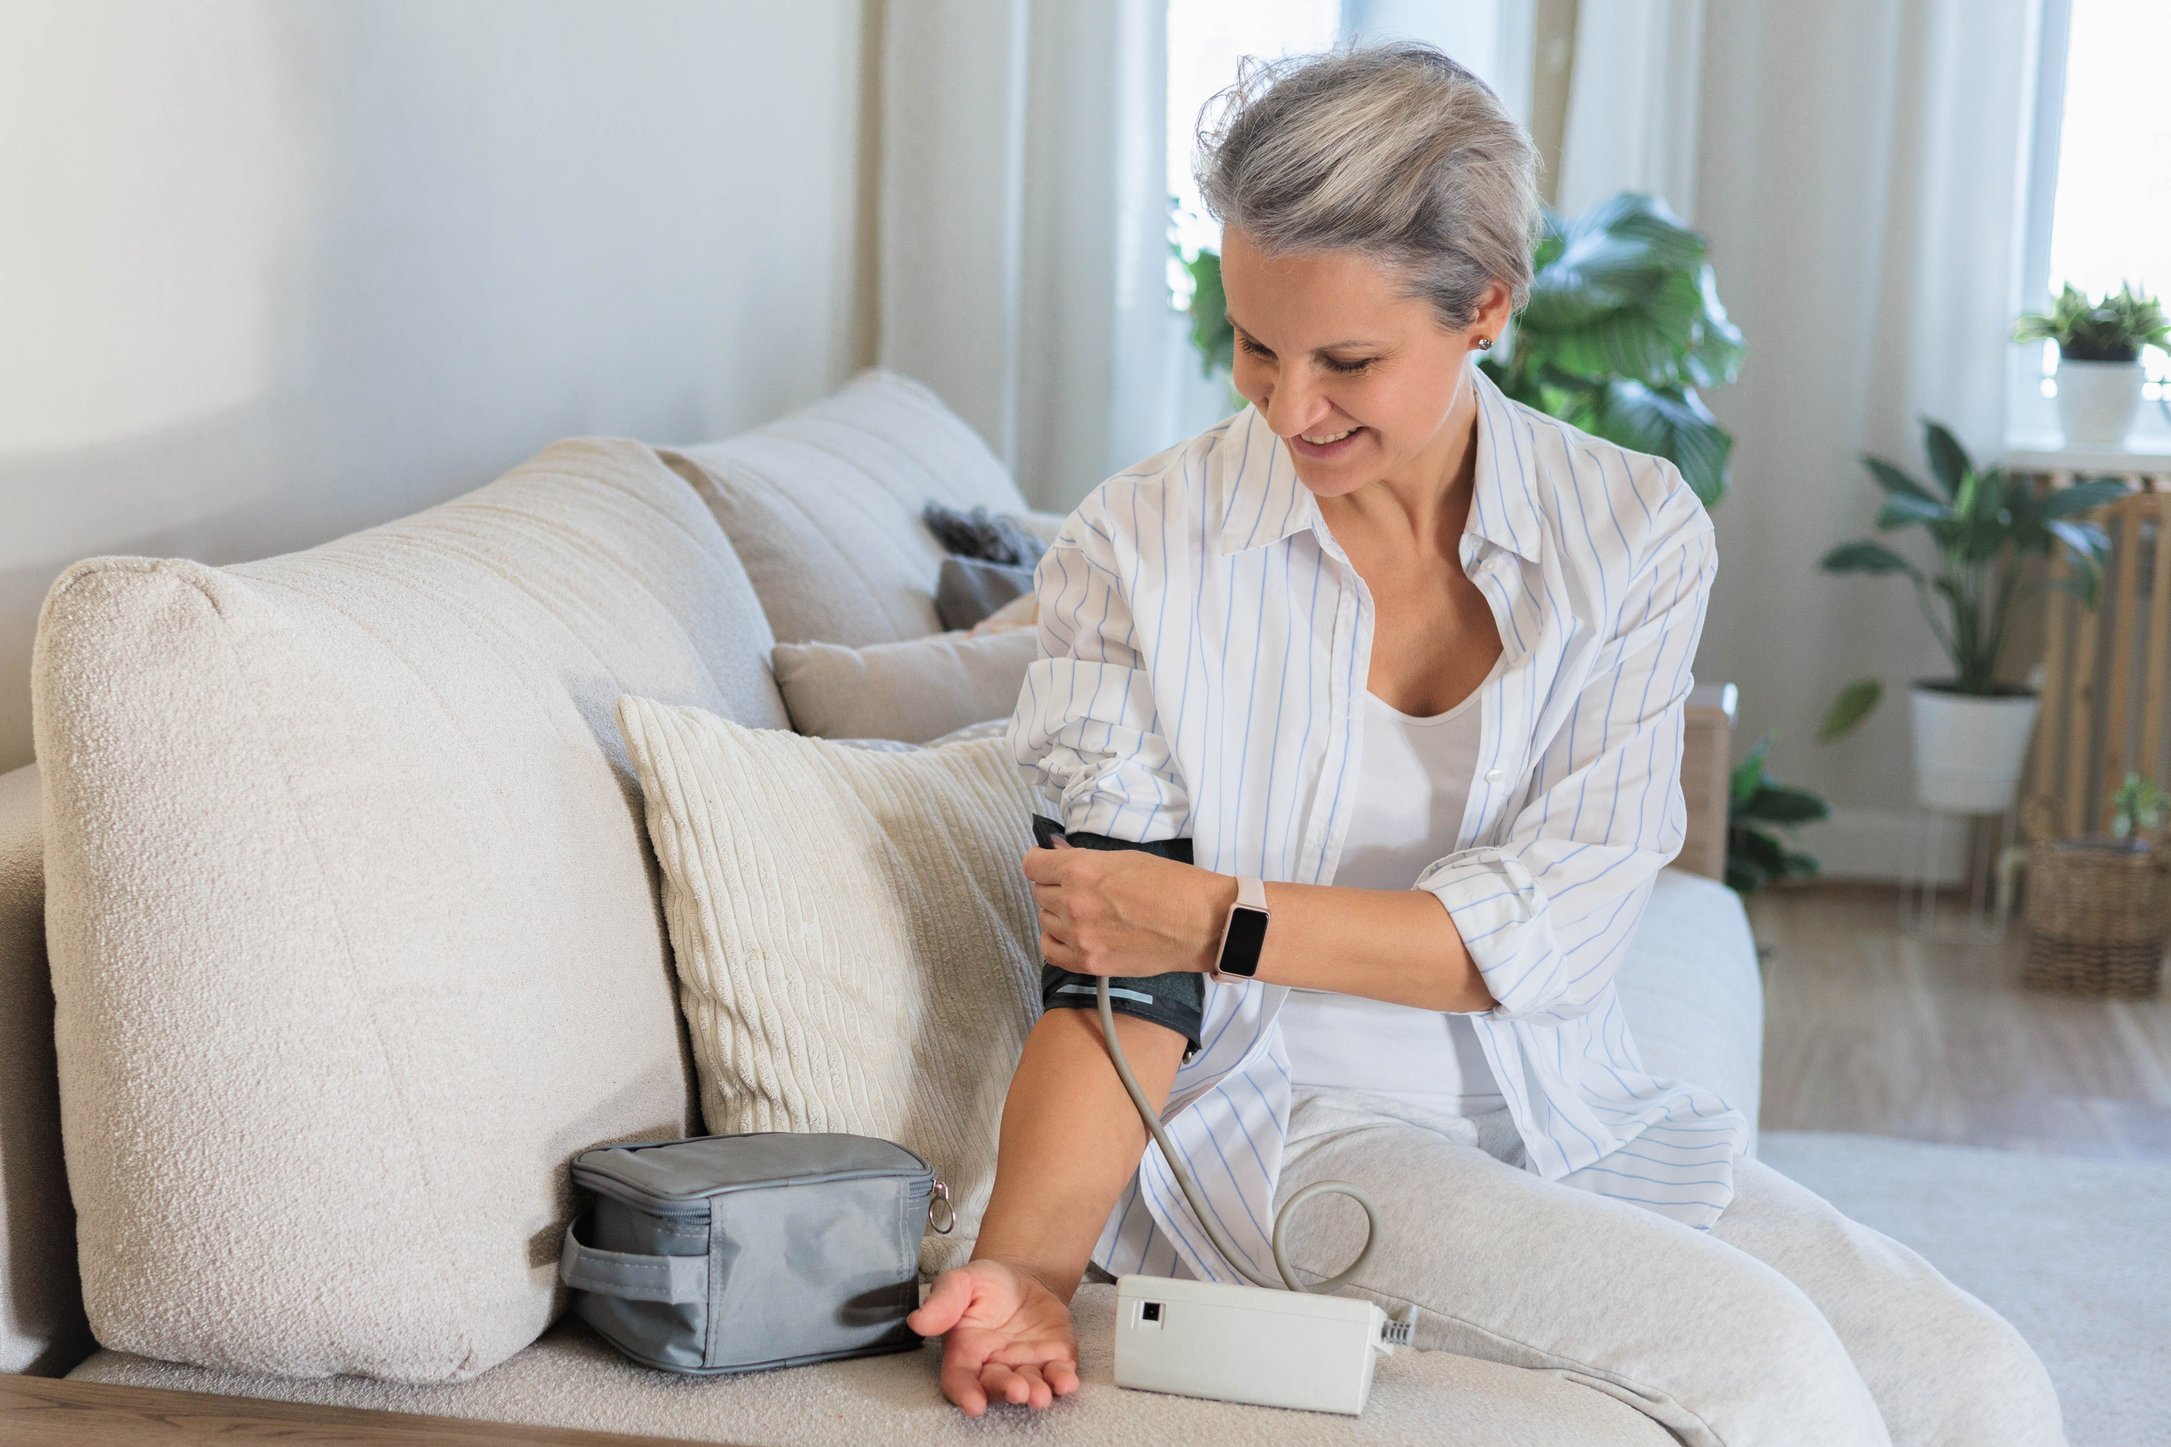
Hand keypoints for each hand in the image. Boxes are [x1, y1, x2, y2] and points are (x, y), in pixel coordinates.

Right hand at [907, 1258, 1081, 1414]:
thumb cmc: (986, 1284)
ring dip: (1035, 1393)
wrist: (1024, 1277)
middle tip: (1016, 1390)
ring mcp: (1026, 1366)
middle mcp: (995, 1367)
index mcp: (966, 1353)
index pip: (960, 1380)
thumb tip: (918, 1320)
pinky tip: (1066, 1382)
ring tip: (1039, 1394)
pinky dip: (1063, 1381)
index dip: (965, 1394)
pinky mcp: (1054, 1360)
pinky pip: (1058, 1375)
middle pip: (996, 1387)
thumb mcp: (961, 1281)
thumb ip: (943, 1301)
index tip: (974, 1404)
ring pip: (1029, 1387)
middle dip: (1006, 1391)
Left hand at [1023, 836, 1231, 976]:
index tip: (1045, 862)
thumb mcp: (1125, 858)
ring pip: (1045, 920)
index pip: (1032, 864)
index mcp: (1081, 870)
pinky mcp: (1089, 962)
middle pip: (1039, 892)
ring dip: (1058, 913)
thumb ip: (1085, 861)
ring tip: (1084, 912)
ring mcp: (1078, 936)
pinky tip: (1071, 935)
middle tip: (1077, 887)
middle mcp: (1073, 903)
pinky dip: (1056, 941)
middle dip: (1053, 886)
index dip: (1039, 861)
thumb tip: (1057, 855)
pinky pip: (1051, 951)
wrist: (1201, 924)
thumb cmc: (1171, 884)